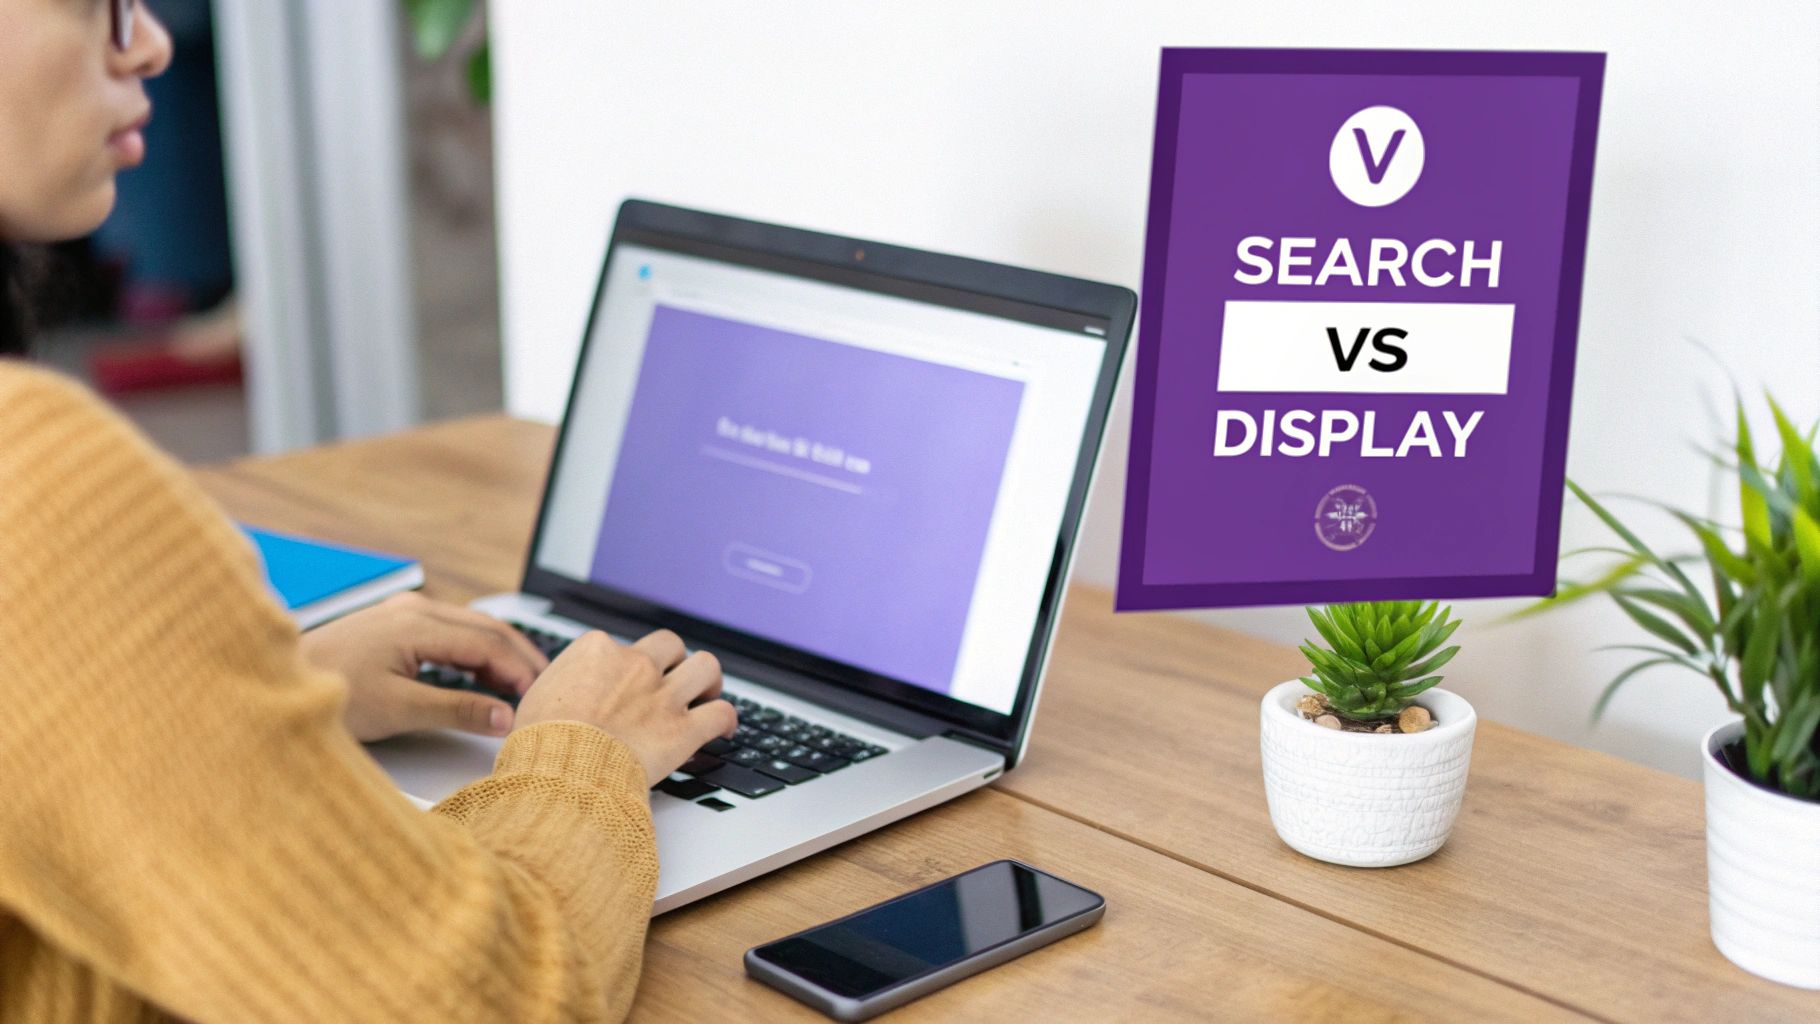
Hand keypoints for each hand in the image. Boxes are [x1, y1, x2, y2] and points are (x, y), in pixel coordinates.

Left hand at [299, 592, 547, 741]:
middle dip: (521, 658)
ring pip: (472, 629)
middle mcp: (414, 610)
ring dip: (500, 655)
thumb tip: (504, 717)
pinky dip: (476, 654)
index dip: (520, 672)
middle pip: (487, 628)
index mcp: (417, 624)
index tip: (540, 698)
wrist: (275, 684)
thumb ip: (457, 709)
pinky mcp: (395, 626)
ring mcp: (404, 614)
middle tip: (546, 689)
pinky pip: (451, 633)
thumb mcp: (399, 709)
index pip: (489, 644)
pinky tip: (485, 676)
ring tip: (522, 686)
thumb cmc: (329, 694)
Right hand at [514, 628, 736, 785]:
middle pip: (670, 645)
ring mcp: (662, 695)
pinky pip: (721, 713)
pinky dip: (727, 720)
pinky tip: (724, 729)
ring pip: (706, 667)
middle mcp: (635, 665)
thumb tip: (565, 690)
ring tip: (707, 694)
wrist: (560, 770)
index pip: (624, 644)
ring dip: (709, 680)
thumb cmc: (542, 741)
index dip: (629, 664)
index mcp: (598, 650)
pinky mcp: (683, 729)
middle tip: (674, 680)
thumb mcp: (537, 697)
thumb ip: (563, 683)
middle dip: (675, 661)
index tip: (629, 680)